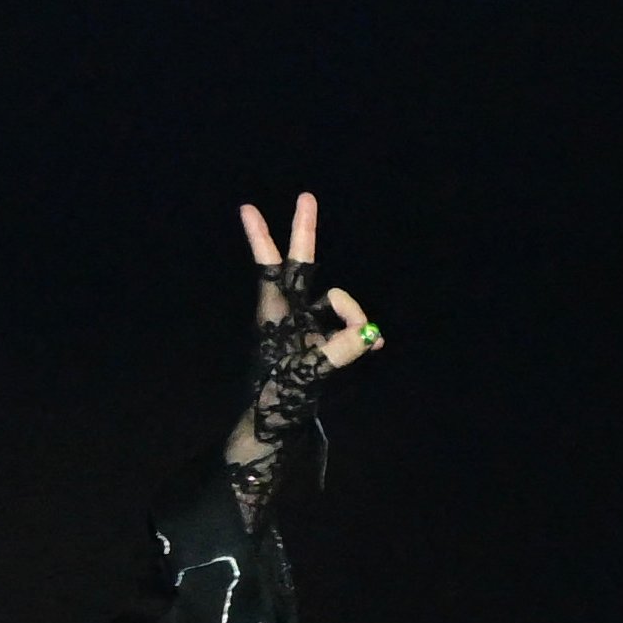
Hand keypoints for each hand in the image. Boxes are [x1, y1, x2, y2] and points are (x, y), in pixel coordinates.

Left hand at [224, 193, 384, 525]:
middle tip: (305, 195)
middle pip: (301, 265)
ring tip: (368, 343)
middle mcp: (288, 313)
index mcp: (275, 315)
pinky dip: (359, 333)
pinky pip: (345, 326)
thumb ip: (338, 352)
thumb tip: (366, 336)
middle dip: (304, 232)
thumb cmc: (278, 400)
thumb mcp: (309, 375)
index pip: (270, 268)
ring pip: (336, 303)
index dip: (262, 238)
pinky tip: (375, 346)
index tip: (247, 207)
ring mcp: (303, 326)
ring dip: (353, 315)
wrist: (273, 428)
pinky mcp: (317, 342)